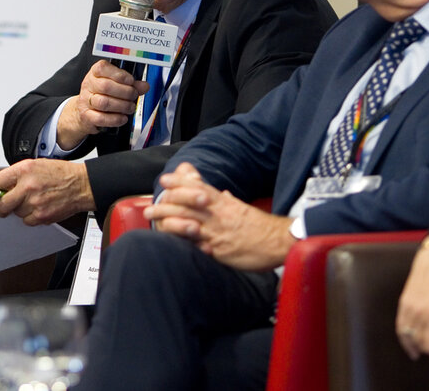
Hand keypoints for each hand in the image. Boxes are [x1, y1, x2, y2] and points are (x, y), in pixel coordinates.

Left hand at [0, 160, 92, 225]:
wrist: (81, 185)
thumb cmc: (60, 174)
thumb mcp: (35, 165)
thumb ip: (16, 175)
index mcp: (24, 170)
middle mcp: (28, 186)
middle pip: (3, 204)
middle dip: (0, 207)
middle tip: (3, 207)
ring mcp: (35, 203)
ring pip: (15, 213)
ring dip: (19, 210)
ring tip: (32, 201)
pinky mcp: (42, 216)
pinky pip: (26, 221)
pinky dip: (30, 217)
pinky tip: (39, 208)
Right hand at [56, 60, 148, 149]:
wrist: (83, 111)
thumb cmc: (100, 95)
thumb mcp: (114, 85)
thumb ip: (131, 85)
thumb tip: (144, 86)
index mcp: (95, 74)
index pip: (102, 68)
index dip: (119, 74)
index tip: (131, 81)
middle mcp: (88, 85)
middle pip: (105, 86)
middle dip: (125, 92)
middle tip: (134, 95)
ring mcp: (86, 101)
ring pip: (104, 103)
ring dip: (122, 106)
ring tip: (130, 107)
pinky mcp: (87, 116)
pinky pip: (101, 118)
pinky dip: (115, 119)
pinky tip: (123, 118)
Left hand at [145, 163, 295, 270]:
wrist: (279, 241)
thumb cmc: (262, 227)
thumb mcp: (243, 209)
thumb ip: (229, 202)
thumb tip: (222, 194)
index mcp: (224, 203)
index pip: (198, 187)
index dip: (180, 182)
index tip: (165, 179)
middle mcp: (218, 214)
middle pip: (187, 204)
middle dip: (166, 203)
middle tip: (149, 205)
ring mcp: (217, 232)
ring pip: (188, 221)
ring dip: (167, 219)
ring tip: (153, 220)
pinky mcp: (220, 249)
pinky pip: (198, 244)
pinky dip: (184, 241)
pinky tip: (171, 241)